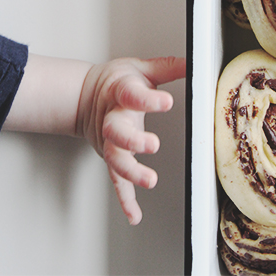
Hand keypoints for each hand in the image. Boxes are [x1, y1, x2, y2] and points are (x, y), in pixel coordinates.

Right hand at [76, 55, 185, 224]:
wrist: (83, 95)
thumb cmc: (114, 82)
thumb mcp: (138, 68)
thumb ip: (165, 67)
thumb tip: (192, 61)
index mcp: (120, 93)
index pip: (132, 95)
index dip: (148, 100)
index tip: (167, 102)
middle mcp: (112, 118)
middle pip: (116, 131)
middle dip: (133, 140)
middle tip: (152, 145)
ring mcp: (109, 141)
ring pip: (114, 158)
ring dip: (130, 171)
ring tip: (149, 179)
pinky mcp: (110, 157)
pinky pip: (115, 180)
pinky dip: (124, 198)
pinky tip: (134, 214)